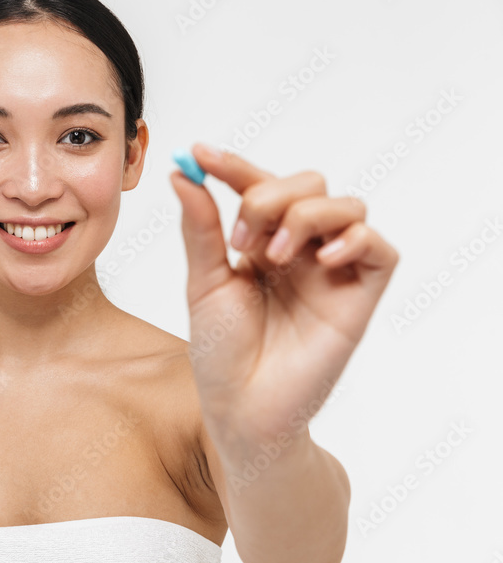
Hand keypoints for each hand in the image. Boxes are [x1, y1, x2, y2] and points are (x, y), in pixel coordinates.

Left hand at [169, 144, 398, 442]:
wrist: (241, 409)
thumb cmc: (221, 353)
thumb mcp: (205, 283)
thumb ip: (201, 229)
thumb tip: (181, 175)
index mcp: (261, 244)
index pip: (257, 187)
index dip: (233, 166)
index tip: (200, 153)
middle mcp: (301, 251)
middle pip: (308, 185)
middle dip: (271, 196)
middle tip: (242, 239)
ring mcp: (333, 271)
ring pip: (346, 205)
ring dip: (307, 215)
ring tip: (274, 256)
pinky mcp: (360, 297)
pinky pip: (381, 249)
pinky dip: (357, 238)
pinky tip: (322, 257)